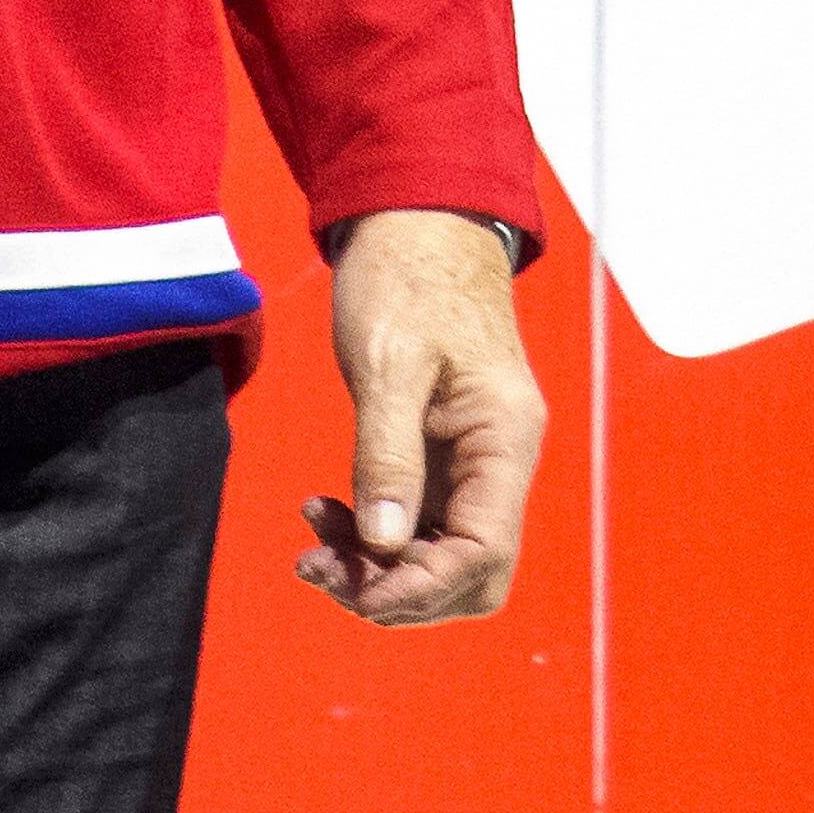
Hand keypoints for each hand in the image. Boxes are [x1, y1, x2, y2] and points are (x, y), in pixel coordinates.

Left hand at [300, 208, 542, 626]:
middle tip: (324, 572)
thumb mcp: (389, 362)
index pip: (482, 553)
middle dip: (399, 591)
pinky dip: (370, 534)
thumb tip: (385, 544)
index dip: (420, 588)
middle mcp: (498, 459)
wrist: (416, 220)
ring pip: (439, 556)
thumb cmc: (407, 276)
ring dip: (377, 570)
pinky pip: (414, 522)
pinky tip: (321, 513)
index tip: (354, 591)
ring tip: (310, 550)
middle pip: (471, 574)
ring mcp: (469, 460)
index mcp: (504, 438)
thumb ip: (387, 453)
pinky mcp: (438, 453)